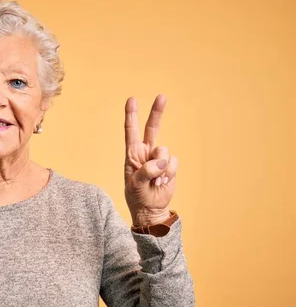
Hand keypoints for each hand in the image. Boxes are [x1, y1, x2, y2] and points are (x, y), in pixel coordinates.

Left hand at [124, 94, 177, 226]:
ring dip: (161, 168)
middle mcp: (146, 153)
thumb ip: (146, 171)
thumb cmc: (137, 197)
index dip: (131, 115)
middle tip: (162, 96)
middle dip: (157, 112)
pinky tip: (163, 182)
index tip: (132, 100)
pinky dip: (169, 173)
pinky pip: (174, 162)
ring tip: (155, 181)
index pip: (131, 131)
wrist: (151, 210)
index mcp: (132, 154)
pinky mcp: (170, 165)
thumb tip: (161, 161)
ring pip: (165, 151)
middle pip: (152, 128)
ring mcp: (159, 158)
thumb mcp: (135, 185)